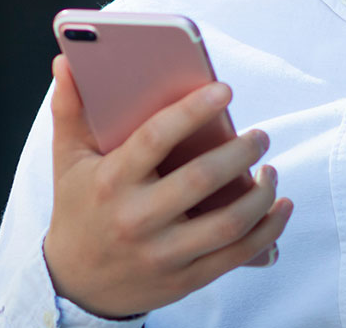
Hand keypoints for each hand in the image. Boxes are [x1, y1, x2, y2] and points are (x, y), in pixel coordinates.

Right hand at [41, 55, 292, 318]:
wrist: (76, 283)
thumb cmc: (79, 208)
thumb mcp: (68, 160)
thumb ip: (70, 110)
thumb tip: (66, 62)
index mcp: (110, 181)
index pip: (155, 139)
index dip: (192, 111)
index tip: (224, 90)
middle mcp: (136, 219)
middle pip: (201, 180)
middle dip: (240, 152)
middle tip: (260, 135)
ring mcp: (162, 253)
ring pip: (227, 223)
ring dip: (261, 193)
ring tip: (271, 169)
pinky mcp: (185, 280)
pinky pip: (237, 255)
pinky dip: (268, 231)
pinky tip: (279, 206)